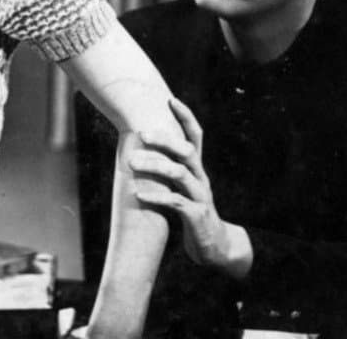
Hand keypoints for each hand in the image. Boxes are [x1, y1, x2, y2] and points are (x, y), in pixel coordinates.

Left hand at [130, 98, 250, 276]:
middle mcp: (201, 178)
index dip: (185, 116)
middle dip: (164, 139)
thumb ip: (171, 170)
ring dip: (154, 166)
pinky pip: (176, 202)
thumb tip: (143, 149)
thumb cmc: (193, 213)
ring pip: (180, 174)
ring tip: (131, 164)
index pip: (195, 136)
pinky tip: (138, 194)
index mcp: (198, 169)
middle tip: (141, 133)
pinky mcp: (197, 216)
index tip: (170, 99)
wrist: (215, 247)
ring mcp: (201, 196)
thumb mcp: (184, 188)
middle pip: (186, 151)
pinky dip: (156, 196)